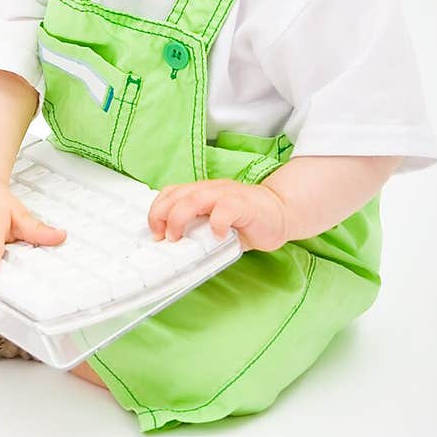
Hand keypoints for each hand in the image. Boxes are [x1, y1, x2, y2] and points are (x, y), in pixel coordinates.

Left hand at [147, 178, 288, 253]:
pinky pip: (225, 209)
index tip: (154, 232)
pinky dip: (216, 223)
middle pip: (178, 195)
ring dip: (180, 218)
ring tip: (178, 238)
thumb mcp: (214, 222)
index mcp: (201, 192)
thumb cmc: (246, 220)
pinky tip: (217, 236)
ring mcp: (227, 195)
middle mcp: (211, 189)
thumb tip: (173, 247)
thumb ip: (197, 228)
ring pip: (195, 198)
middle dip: (162, 216)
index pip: (171, 193)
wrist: (281, 211)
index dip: (157, 210)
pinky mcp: (244, 205)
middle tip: (163, 238)